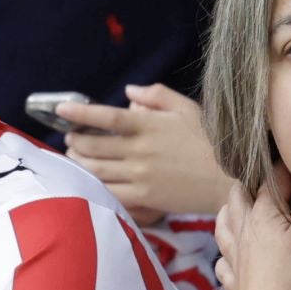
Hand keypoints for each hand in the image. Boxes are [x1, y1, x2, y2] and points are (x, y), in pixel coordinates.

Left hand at [59, 85, 230, 218]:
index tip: (61, 108)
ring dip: (79, 162)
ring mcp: (140, 176)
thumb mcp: (188, 108)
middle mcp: (140, 150)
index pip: (107, 117)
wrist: (229, 179)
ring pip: (96, 170)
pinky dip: (94, 186)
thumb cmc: (211, 140)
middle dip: (75, 140)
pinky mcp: (144, 197)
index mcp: (150, 125)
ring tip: (74, 157)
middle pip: (94, 145)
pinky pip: (109, 192)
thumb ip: (157, 96)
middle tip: (70, 136)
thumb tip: (129, 92)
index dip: (80, 112)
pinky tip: (88, 181)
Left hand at [213, 169, 290, 289]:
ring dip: (227, 214)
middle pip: (237, 199)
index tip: (288, 162)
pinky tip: (228, 257)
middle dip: (245, 185)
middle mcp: (243, 231)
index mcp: (263, 214)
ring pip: (222, 227)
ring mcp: (234, 257)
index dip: (280, 170)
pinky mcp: (234, 282)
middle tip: (255, 180)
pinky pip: (222, 264)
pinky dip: (224, 256)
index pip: (270, 183)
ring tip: (232, 209)